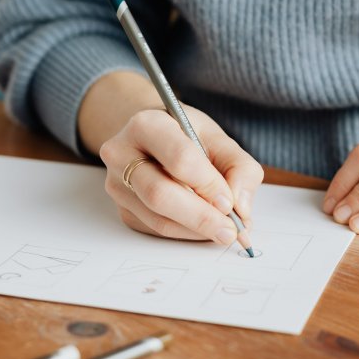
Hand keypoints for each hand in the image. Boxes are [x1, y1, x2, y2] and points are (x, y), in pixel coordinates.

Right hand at [99, 105, 263, 243]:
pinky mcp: (124, 209)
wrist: (153, 138)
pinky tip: (204, 228)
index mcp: (147, 125)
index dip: (208, 184)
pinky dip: (186, 233)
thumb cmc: (186, 135)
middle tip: (230, 230)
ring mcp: (117, 184)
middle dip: (201, 217)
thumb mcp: (218, 138)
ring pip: (157, 218)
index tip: (229, 202)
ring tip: (224, 231)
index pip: (179, 158)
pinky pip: (156, 229)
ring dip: (196, 230)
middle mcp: (122, 153)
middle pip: (160, 194)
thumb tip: (241, 208)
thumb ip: (240, 168)